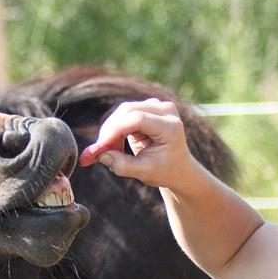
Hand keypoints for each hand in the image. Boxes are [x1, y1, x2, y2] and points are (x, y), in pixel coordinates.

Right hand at [78, 98, 192, 187]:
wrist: (178, 167)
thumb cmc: (164, 171)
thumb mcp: (144, 172)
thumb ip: (122, 165)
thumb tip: (100, 155)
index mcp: (171, 127)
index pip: (138, 119)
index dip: (116, 130)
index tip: (101, 146)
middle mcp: (166, 111)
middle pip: (129, 110)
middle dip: (110, 130)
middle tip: (100, 150)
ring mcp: (158, 105)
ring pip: (124, 110)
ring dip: (112, 129)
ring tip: (113, 151)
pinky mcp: (149, 106)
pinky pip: (125, 112)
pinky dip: (116, 127)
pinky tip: (117, 144)